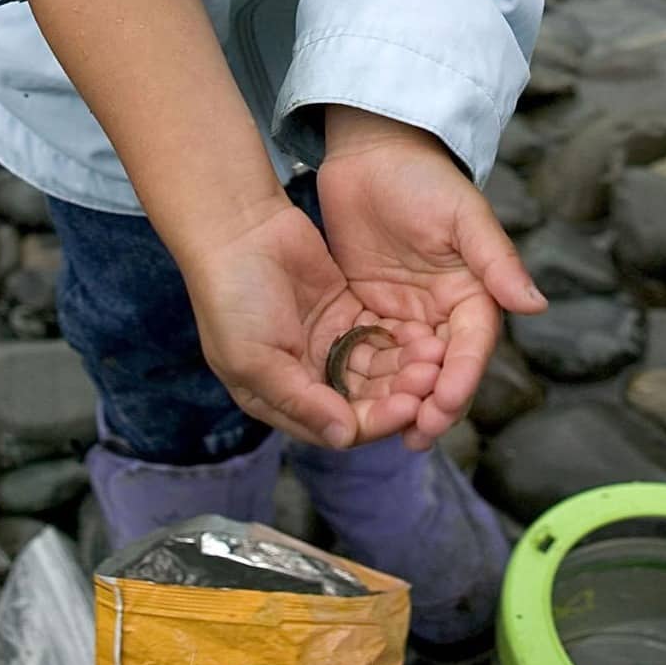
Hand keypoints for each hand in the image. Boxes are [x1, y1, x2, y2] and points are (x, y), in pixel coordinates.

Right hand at [178, 194, 444, 448]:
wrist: (237, 227)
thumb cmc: (233, 297)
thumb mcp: (254, 358)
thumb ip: (300, 400)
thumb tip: (344, 437)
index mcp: (278, 397)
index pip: (335, 426)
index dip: (373, 422)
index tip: (407, 408)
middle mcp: (305, 376)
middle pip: (361, 400)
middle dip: (395, 394)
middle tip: (429, 379)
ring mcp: (326, 342)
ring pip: (374, 369)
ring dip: (402, 368)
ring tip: (432, 357)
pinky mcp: (343, 310)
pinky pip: (376, 334)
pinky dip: (398, 339)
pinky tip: (422, 335)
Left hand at [316, 110, 546, 447]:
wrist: (370, 151)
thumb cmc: (423, 177)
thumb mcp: (463, 215)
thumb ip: (496, 259)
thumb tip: (536, 305)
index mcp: (473, 292)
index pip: (471, 345)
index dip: (460, 377)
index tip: (444, 403)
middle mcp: (442, 311)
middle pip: (441, 369)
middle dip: (432, 403)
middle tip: (414, 433)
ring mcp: (405, 313)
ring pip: (408, 370)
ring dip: (402, 399)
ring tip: (388, 429)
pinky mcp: (369, 310)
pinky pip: (373, 352)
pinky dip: (370, 379)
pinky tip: (355, 402)